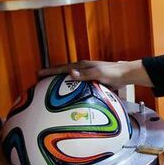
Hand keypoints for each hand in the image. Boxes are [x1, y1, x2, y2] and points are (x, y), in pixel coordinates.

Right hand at [37, 59, 151, 87]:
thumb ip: (85, 74)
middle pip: (63, 73)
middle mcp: (82, 70)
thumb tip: (70, 73)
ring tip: (49, 91)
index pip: (62, 68)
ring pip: (69, 80)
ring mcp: (86, 75)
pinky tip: (68, 98)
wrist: (125, 74)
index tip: (38, 74)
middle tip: (39, 82)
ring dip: (60, 83)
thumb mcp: (98, 73)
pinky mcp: (91, 82)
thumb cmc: (113, 73)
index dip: (49, 71)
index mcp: (81, 66)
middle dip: (51, 76)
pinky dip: (70, 90)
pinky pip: (77, 86)